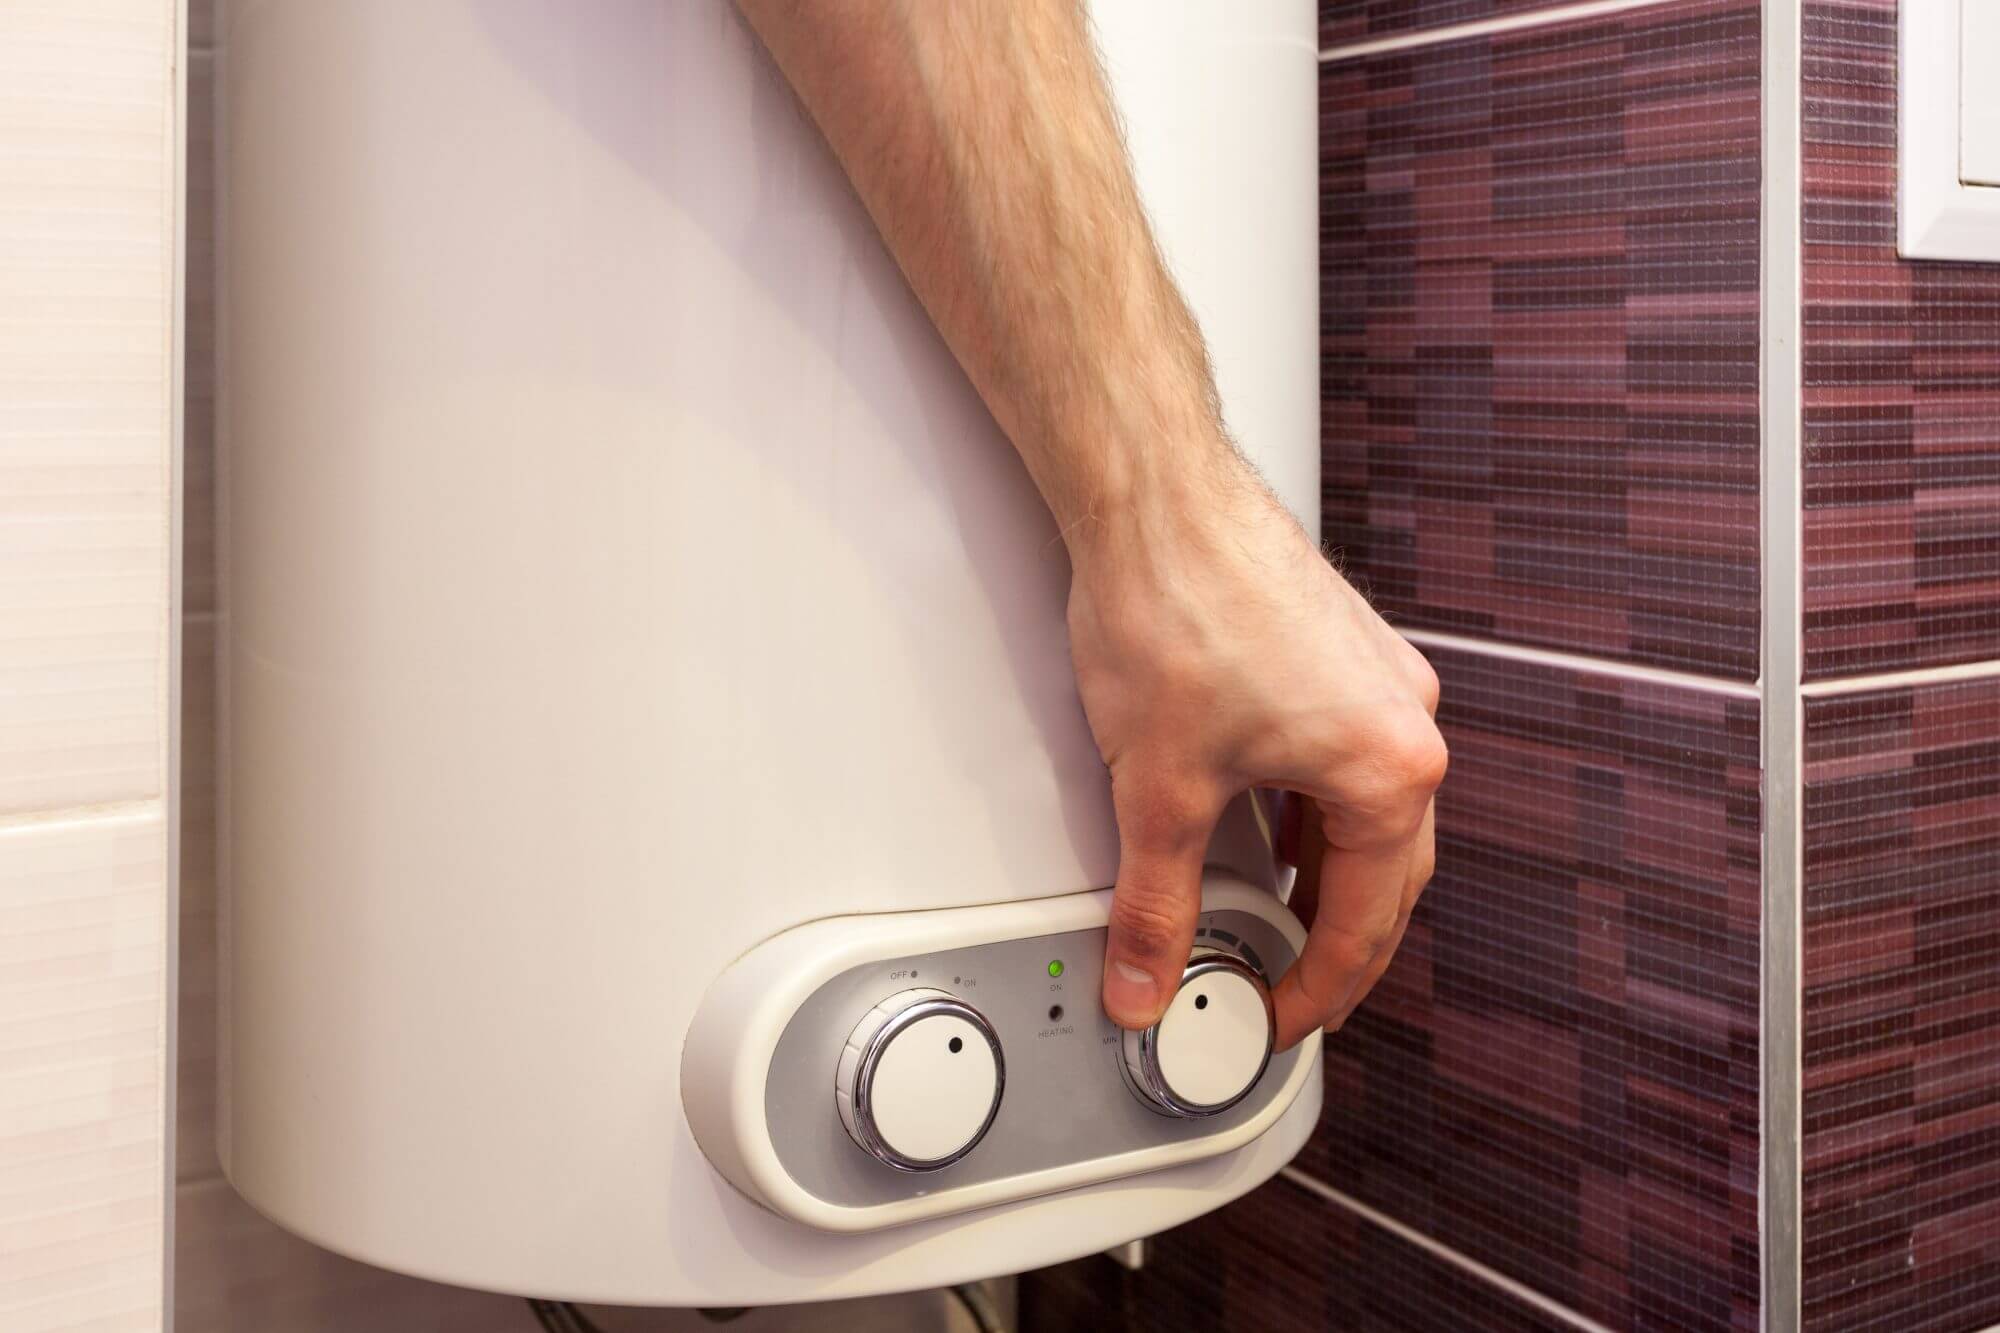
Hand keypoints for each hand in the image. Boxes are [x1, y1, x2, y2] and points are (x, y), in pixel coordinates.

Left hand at [1068, 453, 1445, 1049]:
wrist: (1155, 492)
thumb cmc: (1175, 606)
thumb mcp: (1158, 788)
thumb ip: (1156, 903)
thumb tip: (1145, 978)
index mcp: (1389, 770)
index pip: (1363, 925)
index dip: (1313, 992)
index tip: (1272, 1022)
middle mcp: (1406, 721)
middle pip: (1390, 876)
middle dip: (1338, 945)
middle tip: (1283, 992)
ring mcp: (1382, 678)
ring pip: (1373, 814)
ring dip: (1329, 875)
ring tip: (1277, 921)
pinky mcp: (1345, 648)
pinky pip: (1350, 757)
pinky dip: (1315, 810)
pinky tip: (1271, 823)